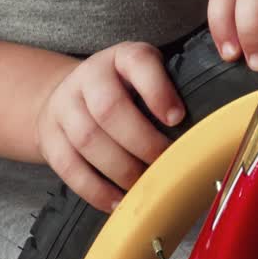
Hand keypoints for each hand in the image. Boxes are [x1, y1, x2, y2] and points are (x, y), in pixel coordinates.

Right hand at [35, 42, 184, 211]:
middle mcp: (88, 76)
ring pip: (87, 139)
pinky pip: (68, 166)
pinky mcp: (49, 136)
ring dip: (120, 169)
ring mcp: (63, 106)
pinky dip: (95, 189)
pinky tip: (117, 200)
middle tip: (164, 162)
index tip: (176, 118)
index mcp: (120, 58)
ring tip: (144, 184)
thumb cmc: (122, 94)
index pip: (137, 62)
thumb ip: (170, 96)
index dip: (157, 90)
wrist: (68, 96)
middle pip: (109, 108)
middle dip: (141, 142)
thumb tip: (208, 134)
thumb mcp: (145, 80)